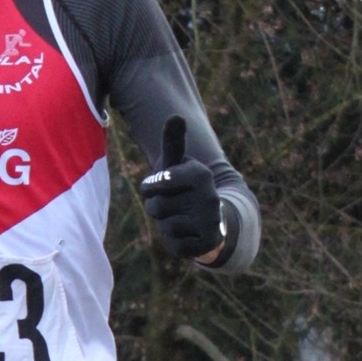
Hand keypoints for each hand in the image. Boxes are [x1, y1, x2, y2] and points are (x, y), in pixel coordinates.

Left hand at [140, 117, 223, 259]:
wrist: (211, 217)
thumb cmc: (184, 185)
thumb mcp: (177, 163)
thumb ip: (173, 142)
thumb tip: (175, 116)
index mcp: (200, 174)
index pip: (155, 183)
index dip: (150, 187)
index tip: (157, 185)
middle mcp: (208, 197)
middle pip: (155, 207)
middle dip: (156, 207)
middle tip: (171, 203)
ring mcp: (209, 222)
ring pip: (165, 227)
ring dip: (165, 224)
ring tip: (180, 216)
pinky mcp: (207, 243)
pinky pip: (174, 244)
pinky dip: (175, 240)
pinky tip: (187, 232)